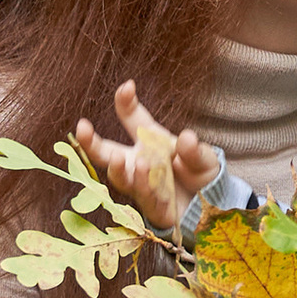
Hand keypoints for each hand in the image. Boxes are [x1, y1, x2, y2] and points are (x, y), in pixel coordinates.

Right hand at [73, 80, 218, 232]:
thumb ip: (195, 150)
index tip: (127, 87)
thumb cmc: (201, 175)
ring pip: (123, 180)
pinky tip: (156, 188)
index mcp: (150, 143)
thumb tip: (186, 138)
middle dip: (91, 143)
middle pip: (107, 154)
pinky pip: (147, 202)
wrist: (214, 206)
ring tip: (130, 161)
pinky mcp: (153, 210)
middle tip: (82, 128)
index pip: (132, 120)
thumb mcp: (204, 158)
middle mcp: (139, 164)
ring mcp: (142, 188)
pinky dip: (149, 193)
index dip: (126, 103)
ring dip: (123, 170)